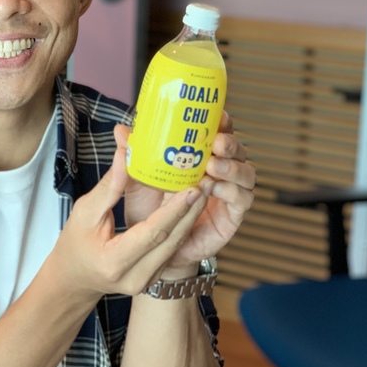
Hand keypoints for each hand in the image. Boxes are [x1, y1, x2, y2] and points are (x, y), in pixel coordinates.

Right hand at [50, 141, 208, 300]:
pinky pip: (172, 249)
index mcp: (114, 261)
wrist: (74, 276)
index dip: (173, 210)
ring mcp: (147, 280)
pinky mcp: (154, 277)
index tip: (190, 188)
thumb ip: (110, 186)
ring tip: (202, 190)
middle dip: (190, 210)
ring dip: (190, 217)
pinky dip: (181, 227)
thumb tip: (127, 156)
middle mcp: (135, 277)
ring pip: (175, 245)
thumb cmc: (75, 242)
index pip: (152, 233)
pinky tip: (190, 207)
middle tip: (204, 182)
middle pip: (170, 240)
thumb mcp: (85, 212)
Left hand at [113, 110, 255, 275]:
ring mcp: (228, 195)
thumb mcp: (137, 180)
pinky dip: (231, 191)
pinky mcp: (231, 217)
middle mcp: (219, 173)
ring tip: (213, 166)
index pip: (219, 133)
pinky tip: (213, 188)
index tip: (218, 116)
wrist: (150, 250)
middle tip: (216, 143)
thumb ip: (133, 155)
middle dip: (230, 143)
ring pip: (246, 174)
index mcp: (200, 158)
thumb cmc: (147, 211)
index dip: (223, 123)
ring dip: (233, 167)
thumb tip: (120, 130)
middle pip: (238, 150)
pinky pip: (242, 200)